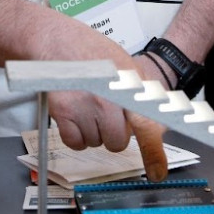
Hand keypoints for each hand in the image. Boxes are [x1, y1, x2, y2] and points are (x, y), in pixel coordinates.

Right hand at [44, 33, 167, 181]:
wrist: (57, 42)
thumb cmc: (91, 53)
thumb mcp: (126, 66)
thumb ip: (142, 94)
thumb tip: (157, 125)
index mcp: (126, 87)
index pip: (145, 125)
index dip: (153, 152)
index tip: (157, 172)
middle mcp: (106, 100)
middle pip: (118, 142)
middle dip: (114, 132)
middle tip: (106, 111)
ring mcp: (83, 108)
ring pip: (96, 143)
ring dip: (94, 131)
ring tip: (88, 106)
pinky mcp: (62, 114)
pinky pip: (76, 143)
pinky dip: (76, 135)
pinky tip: (76, 115)